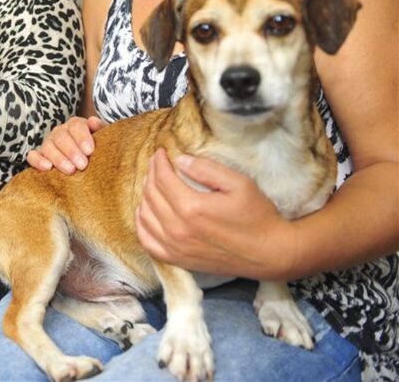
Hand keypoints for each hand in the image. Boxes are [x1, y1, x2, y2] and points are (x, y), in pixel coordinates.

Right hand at [27, 116, 104, 172]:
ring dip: (58, 158)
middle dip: (71, 151)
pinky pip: (33, 156)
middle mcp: (60, 132)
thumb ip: (101, 129)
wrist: (87, 162)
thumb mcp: (103, 138)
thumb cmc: (96, 150)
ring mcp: (48, 143)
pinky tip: (47, 167)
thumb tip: (93, 121)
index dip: (82, 137)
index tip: (89, 150)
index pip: (76, 125)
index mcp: (76, 125)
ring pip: (48, 146)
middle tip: (82, 165)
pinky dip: (38, 161)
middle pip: (61, 136)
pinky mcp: (39, 156)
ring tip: (70, 170)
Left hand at [135, 149, 295, 279]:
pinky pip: (148, 242)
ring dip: (145, 196)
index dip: (159, 162)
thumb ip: (207, 169)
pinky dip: (142, 225)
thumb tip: (181, 160)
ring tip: (153, 184)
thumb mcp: (239, 184)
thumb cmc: (258, 216)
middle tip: (158, 165)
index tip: (161, 153)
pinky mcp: (179, 260)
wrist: (270, 254)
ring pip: (145, 216)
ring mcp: (176, 247)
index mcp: (191, 207)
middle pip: (151, 195)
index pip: (162, 178)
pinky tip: (147, 213)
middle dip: (151, 175)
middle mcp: (178, 229)